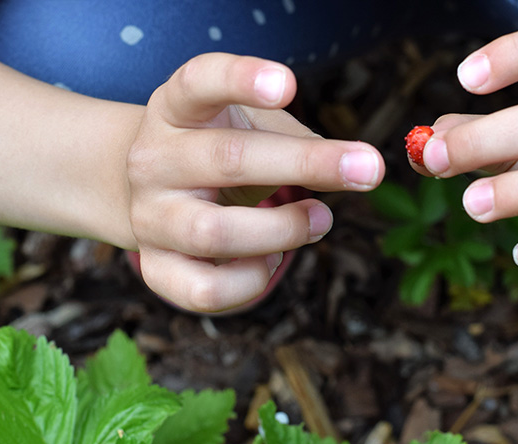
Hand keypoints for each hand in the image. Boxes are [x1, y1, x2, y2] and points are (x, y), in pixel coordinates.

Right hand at [127, 53, 384, 311]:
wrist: (152, 194)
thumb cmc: (222, 153)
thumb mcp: (252, 128)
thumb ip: (300, 143)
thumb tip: (360, 168)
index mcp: (175, 110)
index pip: (198, 82)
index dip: (241, 80)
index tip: (288, 83)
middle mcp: (154, 160)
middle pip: (227, 160)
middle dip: (306, 164)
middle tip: (368, 168)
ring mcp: (149, 217)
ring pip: (215, 233)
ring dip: (285, 229)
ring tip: (321, 219)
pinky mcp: (157, 269)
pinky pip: (207, 290)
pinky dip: (253, 280)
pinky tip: (272, 260)